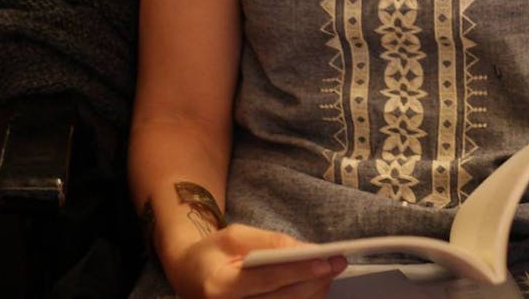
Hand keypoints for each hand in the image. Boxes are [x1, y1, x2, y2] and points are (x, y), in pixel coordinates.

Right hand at [165, 224, 345, 298]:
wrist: (190, 275)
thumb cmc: (212, 252)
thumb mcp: (234, 235)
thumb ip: (269, 242)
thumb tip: (305, 249)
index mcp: (220, 288)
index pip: (268, 279)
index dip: (299, 270)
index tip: (325, 261)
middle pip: (284, 298)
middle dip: (314, 280)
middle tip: (338, 262)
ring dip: (313, 290)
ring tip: (331, 269)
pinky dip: (303, 296)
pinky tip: (315, 282)